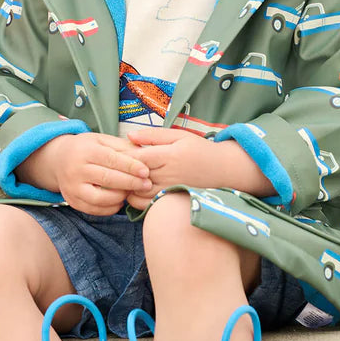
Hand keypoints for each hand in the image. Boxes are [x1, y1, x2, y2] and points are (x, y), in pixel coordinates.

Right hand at [17, 132, 152, 215]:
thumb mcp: (101, 140)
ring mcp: (72, 187)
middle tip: (147, 185)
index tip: (146, 171)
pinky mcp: (72, 201)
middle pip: (107, 179)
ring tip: (132, 192)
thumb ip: (121, 146)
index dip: (130, 166)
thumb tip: (144, 154)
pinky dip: (111, 207)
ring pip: (100, 198)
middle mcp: (75, 170)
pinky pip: (95, 210)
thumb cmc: (86, 148)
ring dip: (121, 197)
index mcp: (84, 151)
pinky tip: (120, 200)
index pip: (110, 159)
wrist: (58, 160)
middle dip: (130, 183)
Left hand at [123, 129, 272, 209]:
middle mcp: (169, 175)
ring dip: (128, 188)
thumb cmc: (199, 150)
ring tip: (125, 179)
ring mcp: (171, 190)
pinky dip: (137, 200)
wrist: (224, 170)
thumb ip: (153, 136)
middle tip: (115, 168)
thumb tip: (129, 137)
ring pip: (139, 194)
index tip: (118, 154)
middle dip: (123, 173)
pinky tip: (136, 191)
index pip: (137, 158)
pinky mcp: (172, 201)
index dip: (124, 157)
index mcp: (170, 155)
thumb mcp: (178, 136)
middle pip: (135, 177)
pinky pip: (148, 205)